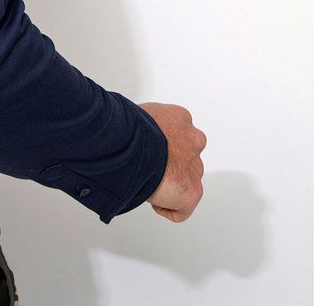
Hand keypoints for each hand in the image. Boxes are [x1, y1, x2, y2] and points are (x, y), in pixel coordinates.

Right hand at [138, 102, 205, 221]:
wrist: (132, 146)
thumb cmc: (128, 129)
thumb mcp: (138, 114)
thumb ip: (146, 125)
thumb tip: (132, 132)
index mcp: (180, 119)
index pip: (177, 135)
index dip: (161, 148)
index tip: (147, 154)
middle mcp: (193, 141)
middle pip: (186, 158)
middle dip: (170, 166)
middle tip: (148, 170)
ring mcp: (195, 167)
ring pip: (185, 182)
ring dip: (169, 186)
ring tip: (146, 183)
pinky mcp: (193, 191)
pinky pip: (182, 209)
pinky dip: (166, 208)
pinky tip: (151, 199)